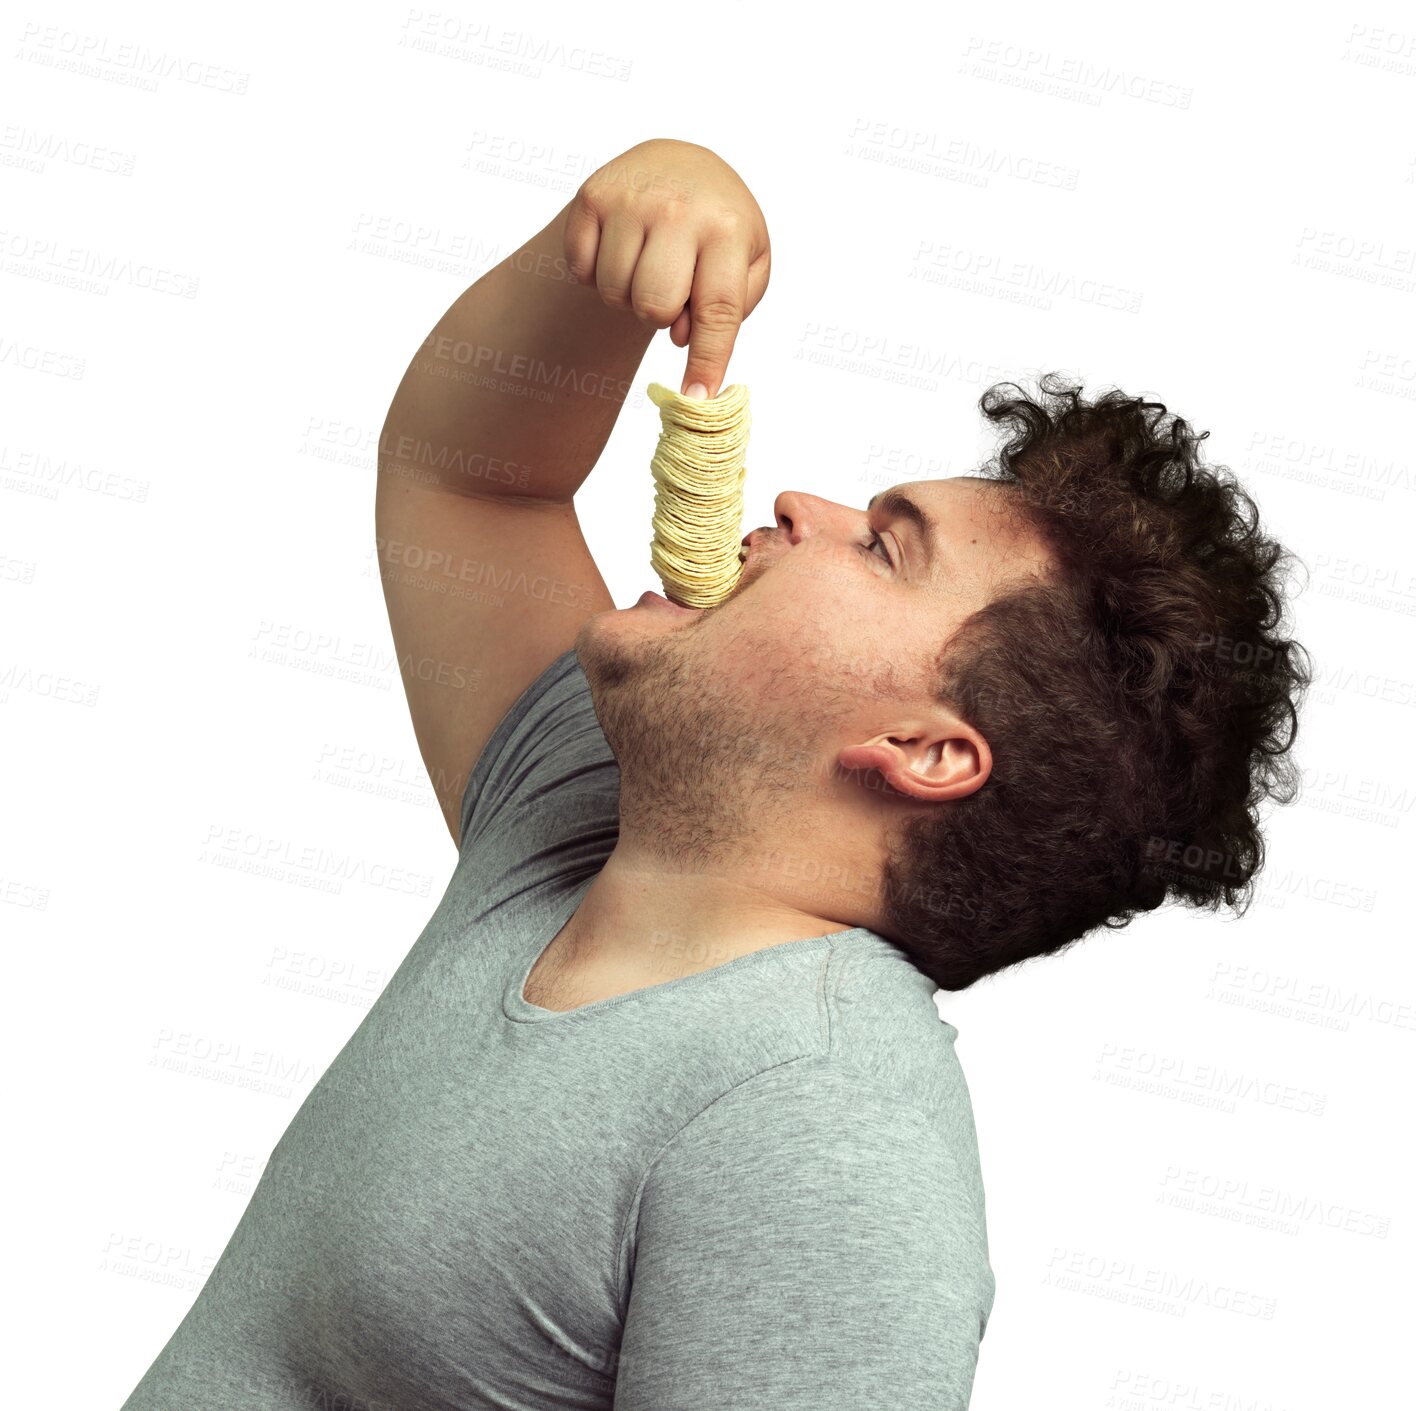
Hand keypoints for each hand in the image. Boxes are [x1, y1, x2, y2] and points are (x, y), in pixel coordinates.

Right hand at [563, 138, 770, 397]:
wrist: (679, 165)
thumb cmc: (717, 229)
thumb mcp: (748, 262)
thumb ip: (730, 309)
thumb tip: (683, 340)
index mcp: (727, 228)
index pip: (717, 310)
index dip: (706, 359)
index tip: (695, 399)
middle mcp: (678, 208)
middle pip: (654, 306)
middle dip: (660, 315)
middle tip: (670, 291)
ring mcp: (631, 199)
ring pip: (615, 292)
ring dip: (629, 294)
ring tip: (647, 265)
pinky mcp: (591, 196)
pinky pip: (582, 270)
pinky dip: (597, 273)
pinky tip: (620, 250)